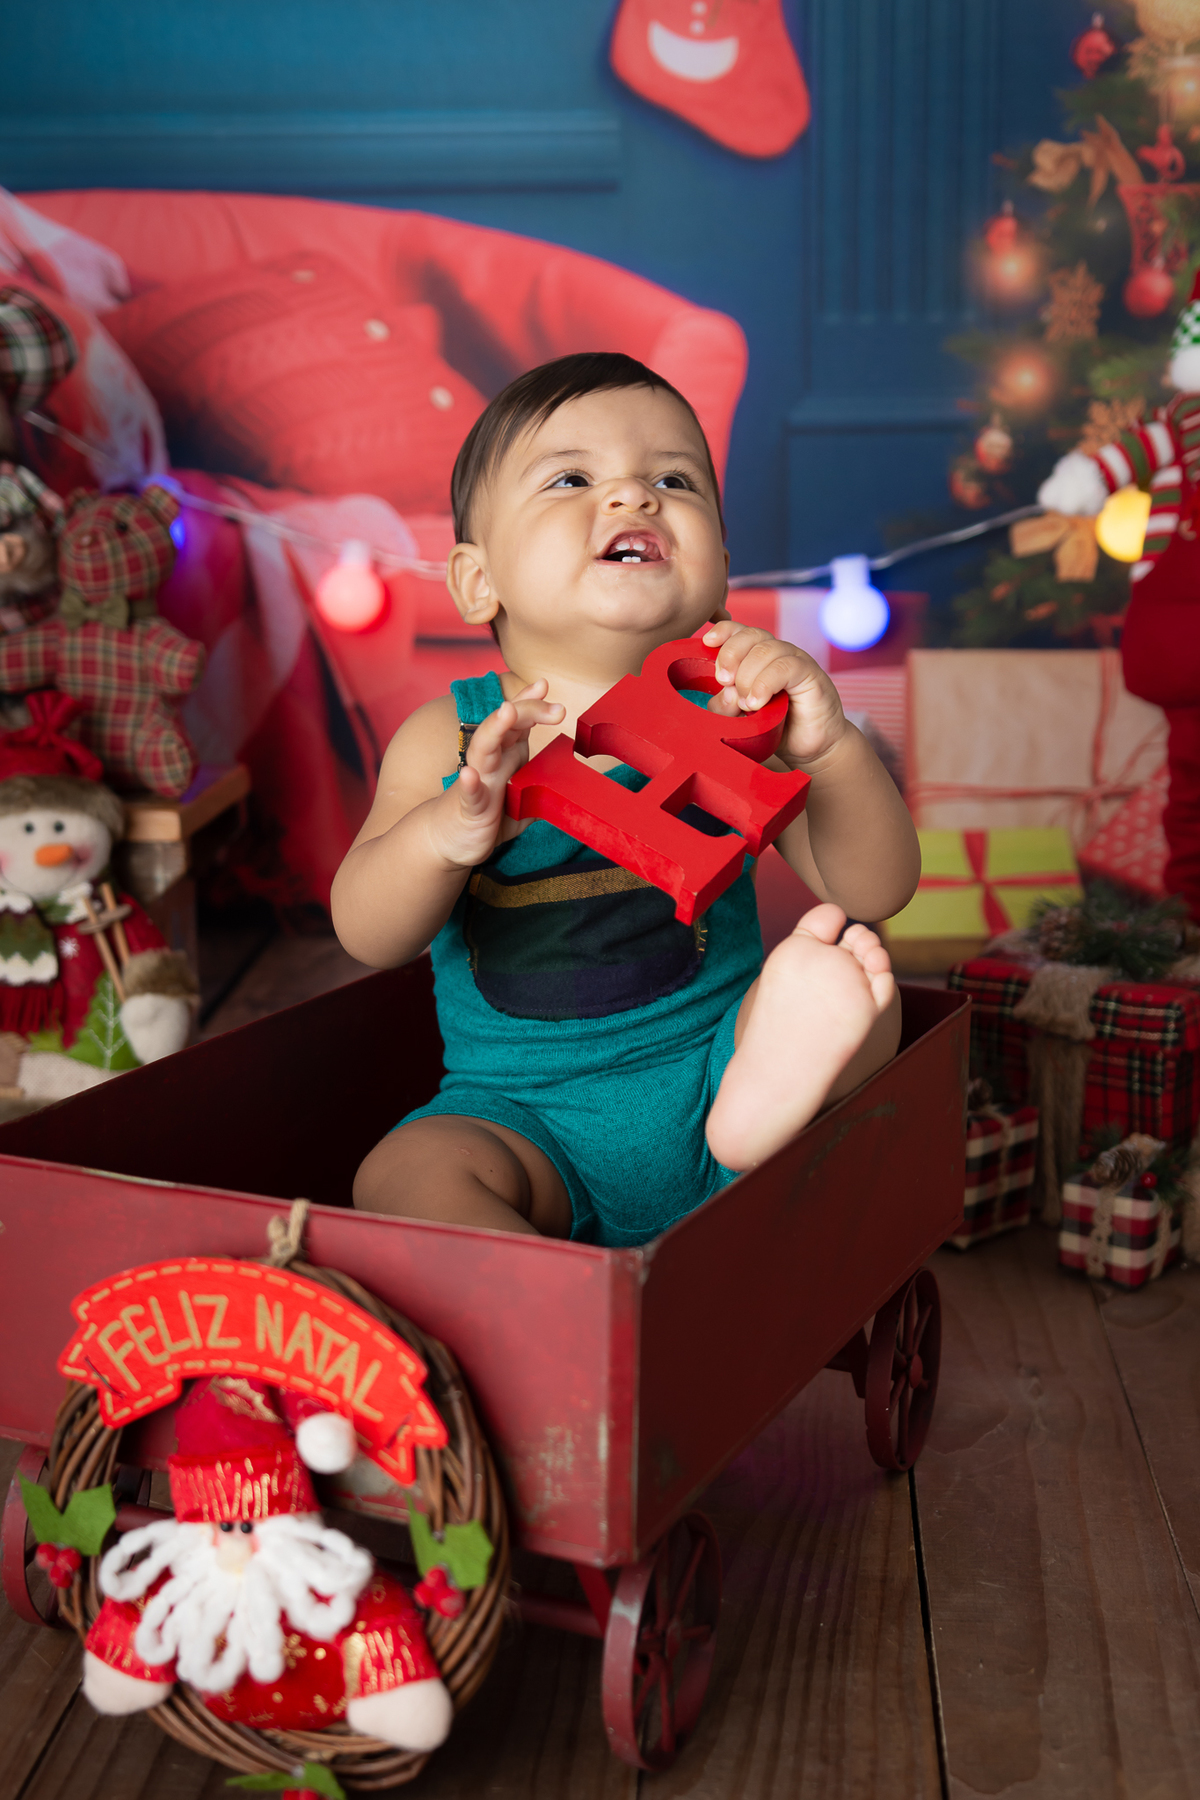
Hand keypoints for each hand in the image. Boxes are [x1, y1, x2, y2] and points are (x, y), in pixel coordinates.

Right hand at [433, 679, 563, 867]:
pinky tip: (469, 774)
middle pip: (505, 726)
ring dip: (494, 729)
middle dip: (526, 710)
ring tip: (506, 712)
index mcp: (506, 755)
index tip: (543, 684)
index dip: (529, 701)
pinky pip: (469, 794)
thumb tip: (570, 782)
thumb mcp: (523, 800)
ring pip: (483, 749)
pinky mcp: (469, 807)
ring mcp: (478, 782)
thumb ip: (542, 786)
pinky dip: (469, 784)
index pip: (517, 721)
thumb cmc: (488, 815)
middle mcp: (490, 761)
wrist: (448, 838)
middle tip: (557, 708)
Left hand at [701, 620, 846, 767]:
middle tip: (724, 681)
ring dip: (748, 676)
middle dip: (731, 654)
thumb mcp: (741, 719)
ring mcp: (795, 661)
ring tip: (746, 704)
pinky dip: (766, 683)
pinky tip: (758, 702)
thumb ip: (726, 707)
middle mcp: (777, 654)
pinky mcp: (811, 674)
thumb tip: (722, 693)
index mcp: (758, 658)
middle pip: (751, 635)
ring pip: (766, 650)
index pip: (740, 631)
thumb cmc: (778, 729)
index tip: (708, 642)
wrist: (814, 747)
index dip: (724, 631)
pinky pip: (786, 666)